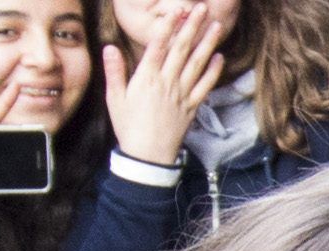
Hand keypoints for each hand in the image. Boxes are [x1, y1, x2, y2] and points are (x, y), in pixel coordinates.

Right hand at [103, 2, 224, 169]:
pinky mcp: (192, 107)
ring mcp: (182, 95)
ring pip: (196, 64)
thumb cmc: (129, 127)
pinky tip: (219, 57)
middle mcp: (167, 83)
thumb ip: (114, 71)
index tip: (178, 10)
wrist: (149, 157)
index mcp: (146, 77)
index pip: (159, 44)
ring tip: (216, 25)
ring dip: (207, 43)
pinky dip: (213, 71)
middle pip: (181, 49)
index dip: (169, 25)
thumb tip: (109, 47)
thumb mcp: (115, 98)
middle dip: (192, 26)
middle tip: (201, 8)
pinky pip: (205, 86)